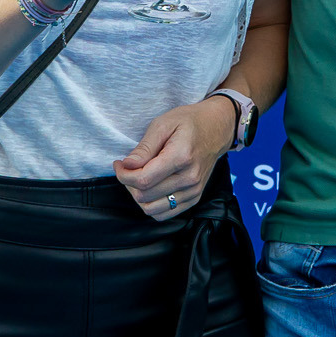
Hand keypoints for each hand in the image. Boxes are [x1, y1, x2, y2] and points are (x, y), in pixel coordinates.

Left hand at [115, 99, 234, 220]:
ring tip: (138, 178)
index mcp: (181, 157)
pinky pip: (165, 214)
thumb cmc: (188, 122)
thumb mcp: (163, 124)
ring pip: (152, 209)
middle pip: (145, 196)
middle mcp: (190, 178)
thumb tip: (126, 166)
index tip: (119, 163)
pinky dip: (152, 204)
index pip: (143, 180)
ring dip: (138, 196)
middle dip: (128, 183)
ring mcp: (194, 191)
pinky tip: (150, 187)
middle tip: (127, 168)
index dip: (123, 175)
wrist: (216, 128)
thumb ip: (144, 148)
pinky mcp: (194, 198)